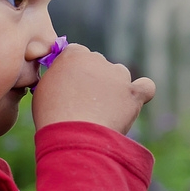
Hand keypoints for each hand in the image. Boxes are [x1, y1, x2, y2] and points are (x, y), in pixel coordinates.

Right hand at [31, 43, 155, 133]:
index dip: (75, 70)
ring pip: (120, 74)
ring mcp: (118, 76)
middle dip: (93, 79)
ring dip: (114, 87)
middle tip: (85, 104)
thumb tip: (64, 79)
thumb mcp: (43, 91)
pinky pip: (146, 86)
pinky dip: (142, 92)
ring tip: (103, 110)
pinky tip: (134, 100)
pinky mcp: (133, 94)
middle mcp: (98, 60)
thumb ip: (57, 77)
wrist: (74, 137)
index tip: (71, 86)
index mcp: (74, 55)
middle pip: (99, 63)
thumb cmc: (52, 117)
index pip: (77, 53)